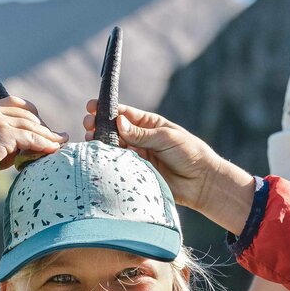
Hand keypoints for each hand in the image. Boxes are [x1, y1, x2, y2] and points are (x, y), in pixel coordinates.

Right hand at [0, 97, 65, 168]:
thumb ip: (9, 138)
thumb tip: (34, 144)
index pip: (16, 103)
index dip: (33, 113)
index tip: (43, 125)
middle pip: (27, 114)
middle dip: (43, 126)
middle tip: (56, 137)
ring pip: (31, 126)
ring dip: (48, 135)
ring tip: (60, 143)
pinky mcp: (3, 135)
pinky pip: (30, 138)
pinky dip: (43, 144)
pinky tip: (52, 149)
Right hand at [86, 101, 254, 230]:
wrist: (201, 183)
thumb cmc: (190, 154)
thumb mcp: (167, 138)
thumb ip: (142, 134)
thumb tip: (118, 122)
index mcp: (149, 124)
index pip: (124, 114)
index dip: (107, 109)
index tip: (91, 107)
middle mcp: (140, 139)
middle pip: (114, 130)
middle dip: (99, 125)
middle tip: (88, 124)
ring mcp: (137, 156)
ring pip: (113, 147)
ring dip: (101, 143)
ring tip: (91, 140)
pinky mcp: (136, 173)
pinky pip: (118, 165)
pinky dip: (108, 161)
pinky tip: (99, 157)